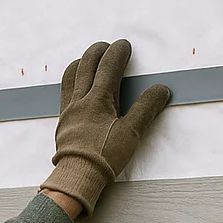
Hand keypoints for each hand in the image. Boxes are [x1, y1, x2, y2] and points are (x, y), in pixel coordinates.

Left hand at [40, 39, 169, 215]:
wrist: (78, 177)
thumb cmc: (104, 157)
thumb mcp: (131, 133)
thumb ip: (146, 108)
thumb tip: (160, 90)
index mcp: (98, 100)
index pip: (108, 67)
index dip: (118, 52)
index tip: (124, 45)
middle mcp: (80, 101)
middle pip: (86, 65)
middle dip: (97, 52)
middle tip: (107, 47)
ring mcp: (68, 110)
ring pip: (70, 77)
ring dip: (79, 63)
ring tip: (88, 60)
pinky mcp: (62, 122)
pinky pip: (63, 93)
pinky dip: (70, 82)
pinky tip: (75, 86)